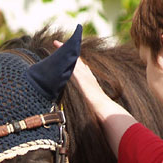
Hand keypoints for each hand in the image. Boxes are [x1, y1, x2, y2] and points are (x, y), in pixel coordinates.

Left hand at [54, 40, 136, 155]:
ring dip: (66, 52)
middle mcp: (88, 77)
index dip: (77, 63)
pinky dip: (66, 57)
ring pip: (73, 61)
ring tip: (57, 44)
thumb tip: (101, 118)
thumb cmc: (103, 113)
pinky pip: (71, 64)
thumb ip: (96, 108)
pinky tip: (59, 50)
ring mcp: (84, 77)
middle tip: (61, 44)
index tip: (73, 57)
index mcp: (91, 83)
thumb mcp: (97, 107)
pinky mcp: (80, 78)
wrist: (104, 111)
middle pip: (77, 62)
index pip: (83, 70)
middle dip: (70, 52)